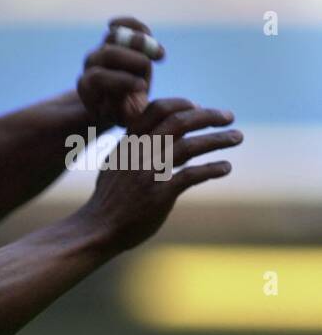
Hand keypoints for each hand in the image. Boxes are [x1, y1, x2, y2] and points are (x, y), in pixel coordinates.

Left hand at [77, 17, 164, 128]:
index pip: (97, 77)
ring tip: (158, 55)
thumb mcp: (122, 117)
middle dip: (132, 61)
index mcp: (87, 87)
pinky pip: (122, 25)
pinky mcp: (114, 39)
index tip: (142, 87)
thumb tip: (132, 90)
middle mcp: (90, 66)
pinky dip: (135, 25)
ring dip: (138, 42)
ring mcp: (101, 50)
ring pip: (113, 37)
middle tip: (150, 69)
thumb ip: (123, 107)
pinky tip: (149, 35)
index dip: (120, 80)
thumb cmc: (123, 112)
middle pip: (107, 53)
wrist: (122, 101)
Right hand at [78, 98, 241, 251]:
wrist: (97, 229)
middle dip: (208, 116)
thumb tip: (162, 135)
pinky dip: (213, 168)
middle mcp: (138, 153)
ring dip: (218, 139)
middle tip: (229, 117)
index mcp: (128, 143)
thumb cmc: (109, 199)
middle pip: (179, 122)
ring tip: (237, 137)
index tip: (199, 108)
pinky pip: (193, 175)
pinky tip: (225, 167)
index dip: (183, 104)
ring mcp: (148, 173)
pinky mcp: (159, 194)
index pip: (157, 109)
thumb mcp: (115, 165)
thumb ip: (136, 148)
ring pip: (190, 146)